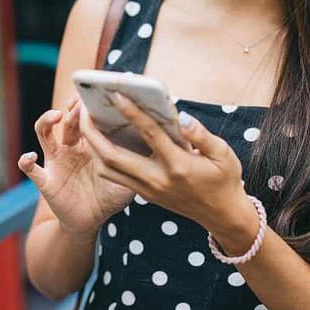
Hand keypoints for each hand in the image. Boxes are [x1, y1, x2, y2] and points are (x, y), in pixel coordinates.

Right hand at [18, 97, 134, 236]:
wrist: (89, 222)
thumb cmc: (109, 196)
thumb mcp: (128, 176)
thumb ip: (138, 161)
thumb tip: (160, 145)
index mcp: (90, 143)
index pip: (87, 116)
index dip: (90, 105)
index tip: (100, 96)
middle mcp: (70, 146)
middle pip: (68, 119)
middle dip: (73, 108)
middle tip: (82, 101)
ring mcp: (56, 160)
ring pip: (44, 133)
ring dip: (46, 121)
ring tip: (56, 116)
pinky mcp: (46, 179)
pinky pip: (31, 169)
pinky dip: (26, 161)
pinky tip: (30, 157)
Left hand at [78, 92, 251, 234]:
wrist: (222, 216)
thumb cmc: (225, 179)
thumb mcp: (224, 154)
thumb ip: (201, 135)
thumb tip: (181, 117)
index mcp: (178, 166)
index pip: (150, 135)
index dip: (132, 112)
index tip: (117, 94)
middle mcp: (157, 180)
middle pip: (112, 157)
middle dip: (92, 132)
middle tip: (83, 108)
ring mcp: (148, 190)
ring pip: (107, 169)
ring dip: (91, 146)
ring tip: (87, 121)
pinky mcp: (144, 195)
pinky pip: (115, 175)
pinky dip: (102, 156)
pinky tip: (101, 137)